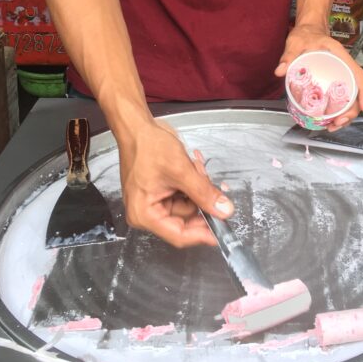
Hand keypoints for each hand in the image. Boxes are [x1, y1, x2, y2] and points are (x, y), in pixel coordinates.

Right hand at [118, 118, 233, 247]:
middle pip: (185, 218)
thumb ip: (204, 192)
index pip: (178, 234)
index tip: (222, 232)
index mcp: (145, 214)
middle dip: (201, 199)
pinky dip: (192, 182)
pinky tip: (193, 166)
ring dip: (198, 187)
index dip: (202, 234)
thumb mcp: (181, 170)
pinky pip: (183, 194)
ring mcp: (154, 202)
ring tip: (196, 166)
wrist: (137, 127)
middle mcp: (147, 213)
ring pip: (188, 204)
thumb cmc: (149, 146)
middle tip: (211, 182)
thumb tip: (224, 211)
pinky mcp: (159, 192)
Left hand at [275, 23, 362, 131]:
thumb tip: (280, 70)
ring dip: (345, 113)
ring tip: (333, 126)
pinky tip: (329, 119)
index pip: (357, 74)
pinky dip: (338, 109)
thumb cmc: (305, 34)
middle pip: (355, 91)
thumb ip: (289, 55)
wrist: (307, 29)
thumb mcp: (296, 42)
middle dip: (351, 110)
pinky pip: (341, 96)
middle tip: (337, 123)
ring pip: (349, 96)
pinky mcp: (334, 79)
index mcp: (340, 55)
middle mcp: (343, 66)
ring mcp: (340, 74)